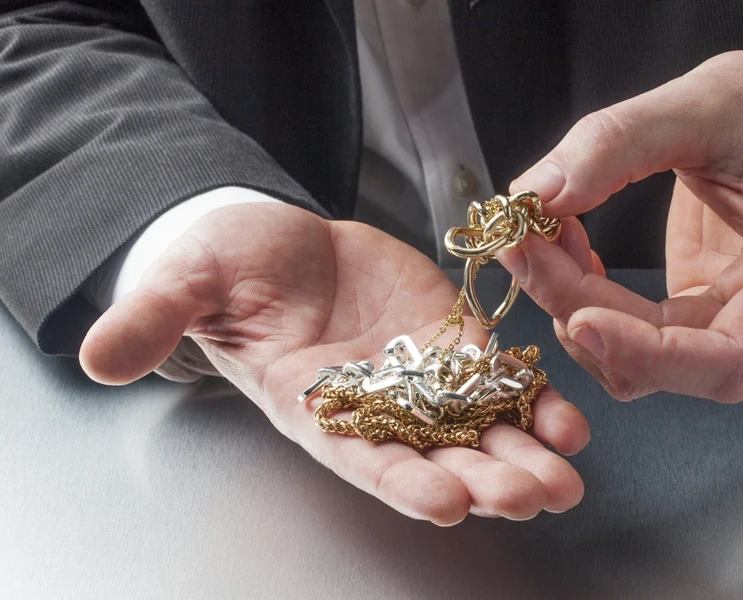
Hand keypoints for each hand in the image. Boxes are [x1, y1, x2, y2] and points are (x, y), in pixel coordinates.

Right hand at [79, 203, 588, 523]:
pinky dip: (534, 397)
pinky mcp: (453, 340)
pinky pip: (499, 376)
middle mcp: (375, 406)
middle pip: (436, 455)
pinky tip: (570, 415)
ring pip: (479, 427)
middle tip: (536, 495)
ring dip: (525, 451)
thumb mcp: (188, 282)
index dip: (402, 480)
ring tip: (569, 471)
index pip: (360, 456)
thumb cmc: (231, 266)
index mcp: (314, 407)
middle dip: (486, 478)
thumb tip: (96, 355)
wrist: (282, 243)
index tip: (445, 500)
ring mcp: (421, 377)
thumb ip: (156, 318)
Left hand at [497, 48, 742, 401]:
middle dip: (581, 311)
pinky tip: (562, 248)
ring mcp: (733, 324)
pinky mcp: (696, 311)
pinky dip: (583, 298)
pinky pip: (630, 332)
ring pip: (636, 358)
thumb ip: (617, 143)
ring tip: (541, 236)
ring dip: (572, 307)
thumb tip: (537, 193)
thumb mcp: (702, 103)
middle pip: (664, 361)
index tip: (576, 317)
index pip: (725, 360)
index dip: (644, 354)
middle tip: (524, 247)